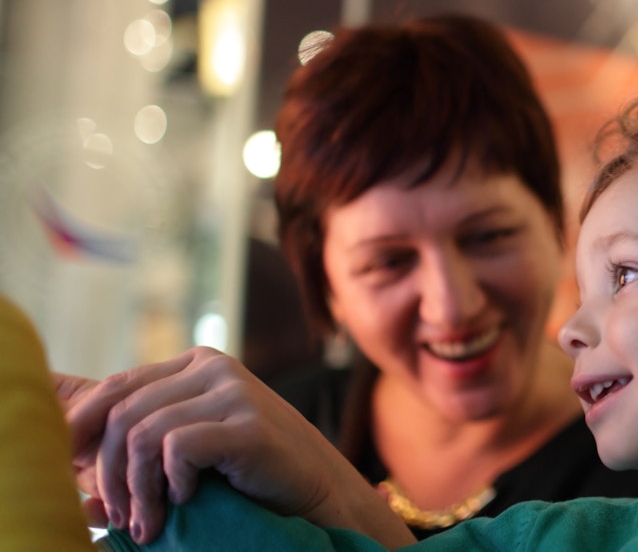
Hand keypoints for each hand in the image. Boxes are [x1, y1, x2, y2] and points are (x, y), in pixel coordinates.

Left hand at [55, 347, 413, 547]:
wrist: (322, 496)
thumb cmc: (252, 475)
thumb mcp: (193, 442)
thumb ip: (146, 432)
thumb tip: (68, 445)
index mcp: (198, 362)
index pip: (116, 387)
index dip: (83, 431)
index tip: (75, 477)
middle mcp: (215, 366)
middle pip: (122, 413)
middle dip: (108, 474)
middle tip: (120, 518)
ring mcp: (235, 392)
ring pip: (142, 434)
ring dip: (136, 490)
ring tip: (149, 523)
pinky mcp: (248, 425)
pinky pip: (177, 448)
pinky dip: (172, 484)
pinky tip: (189, 500)